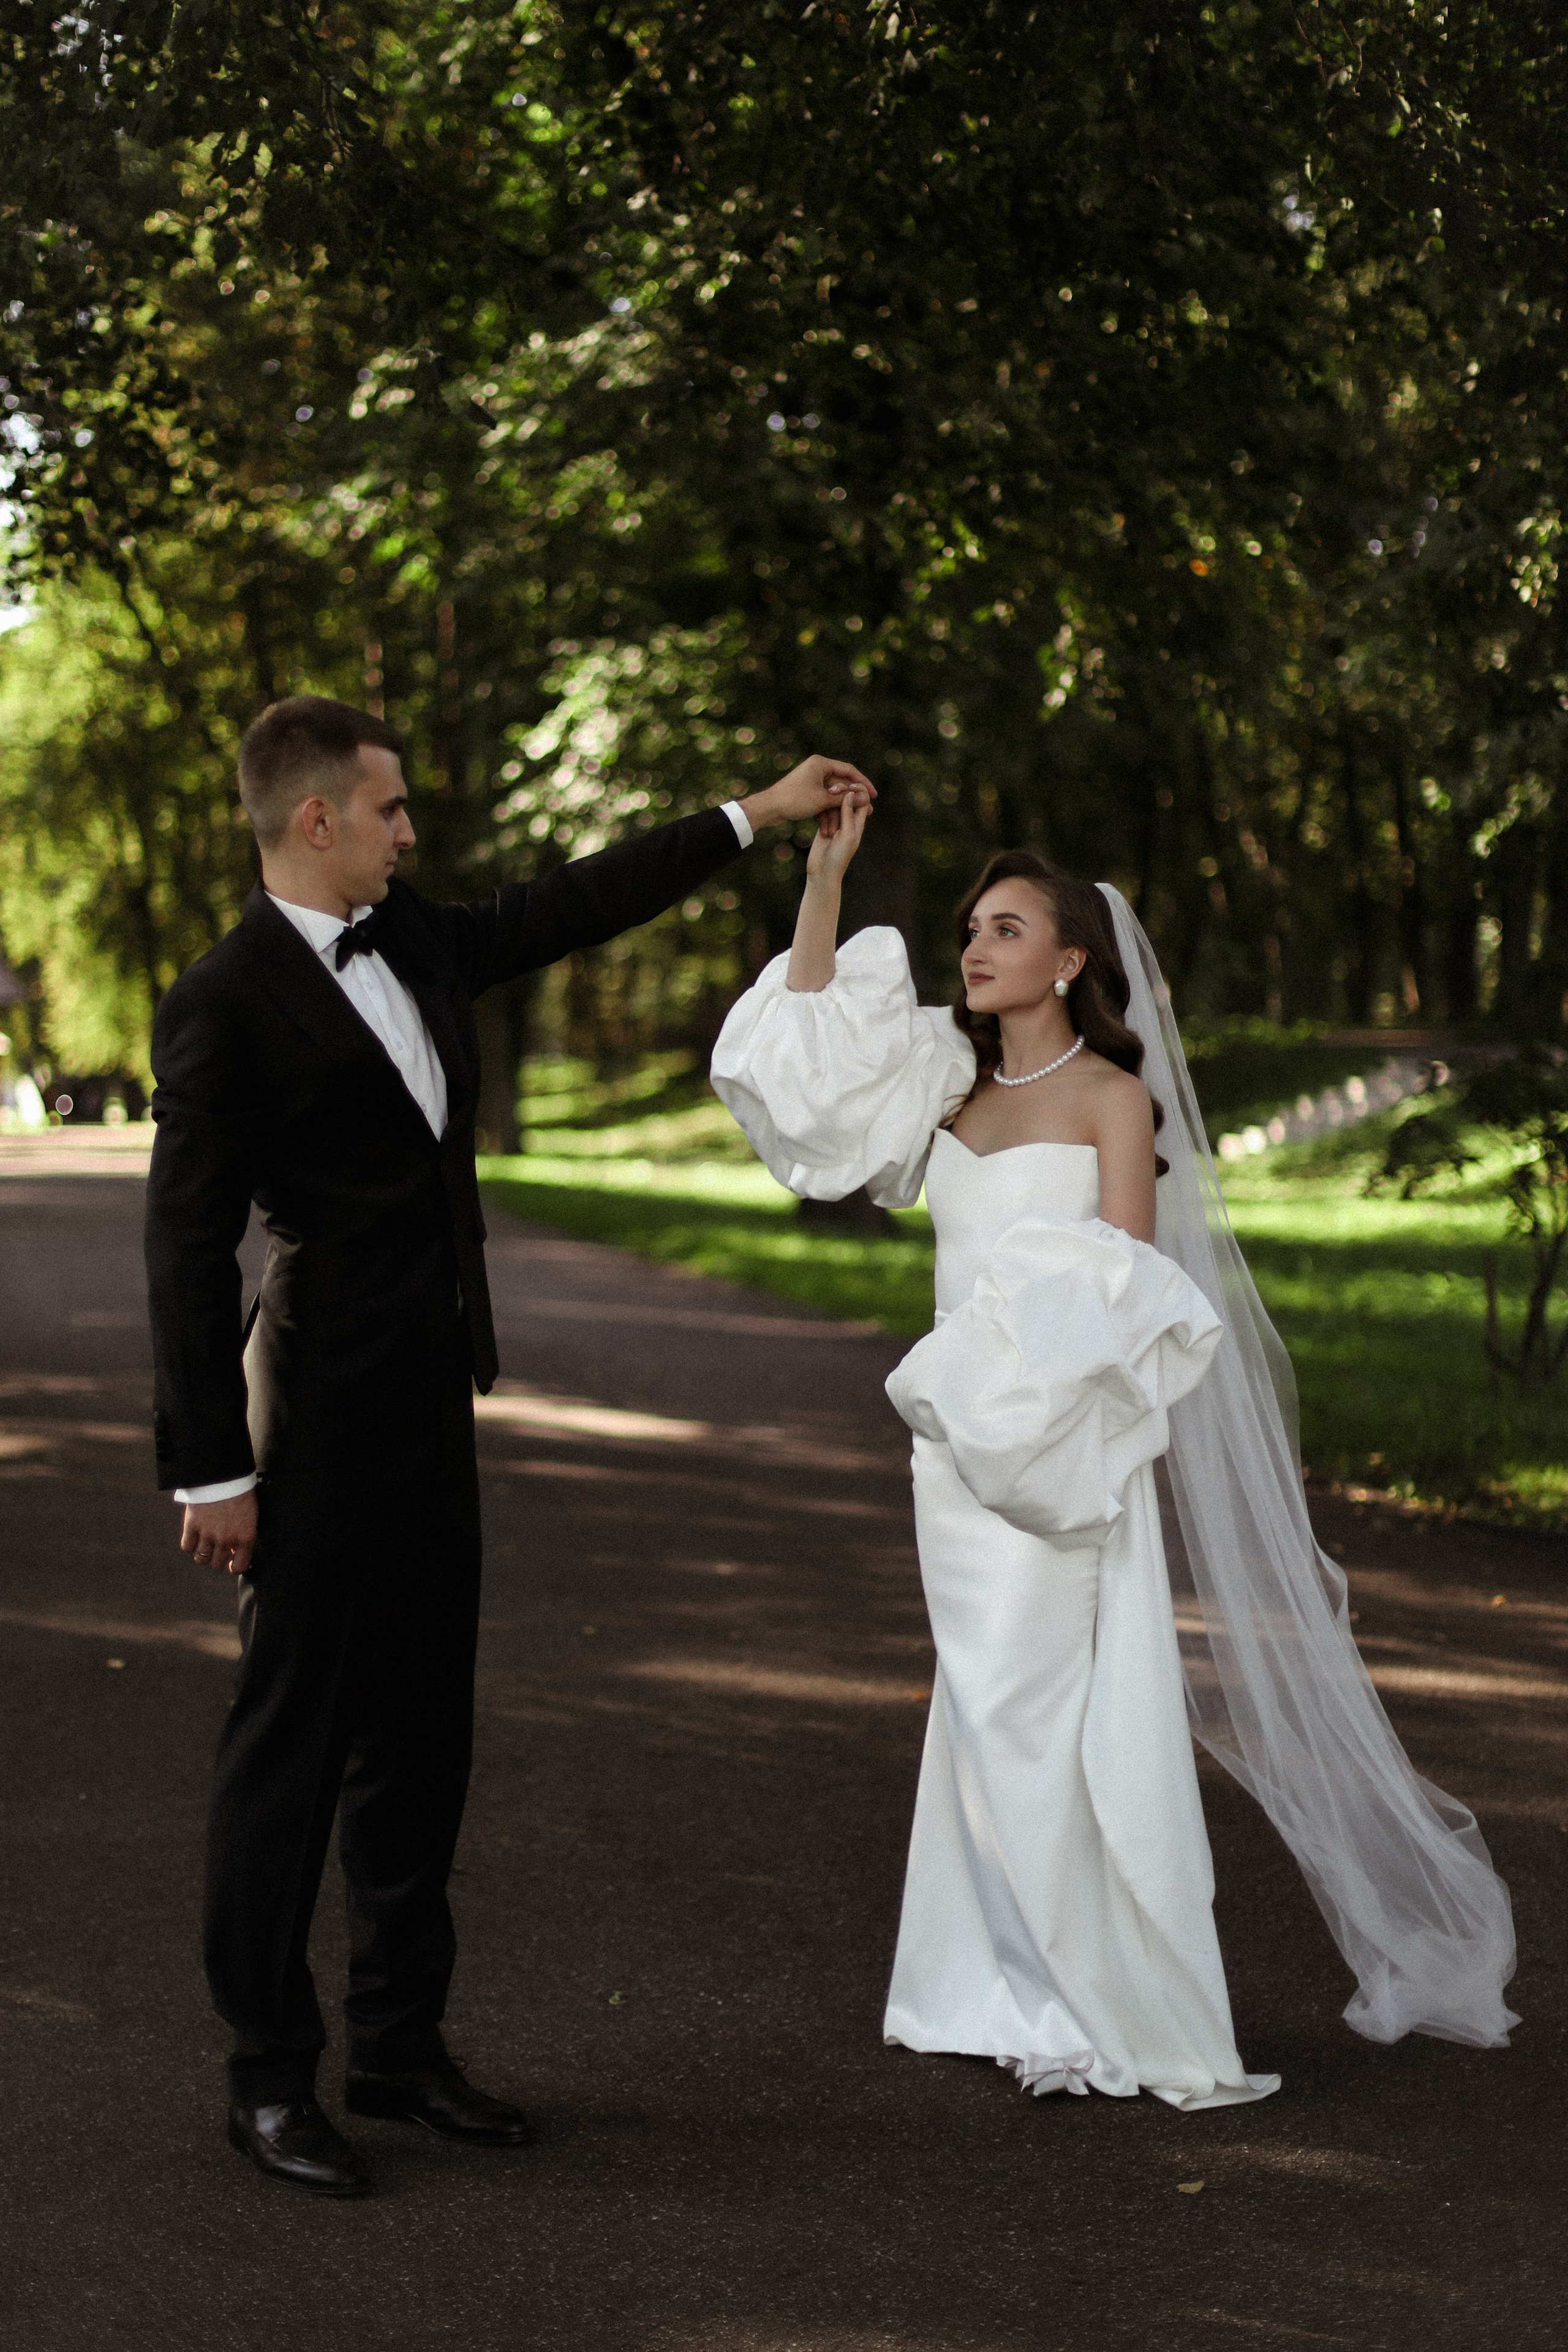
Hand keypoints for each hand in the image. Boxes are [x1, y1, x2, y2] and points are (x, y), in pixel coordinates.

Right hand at [180, 1490, 257, 1576]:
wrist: (224, 1474)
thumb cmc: (240, 1492)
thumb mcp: (250, 1515)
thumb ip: (242, 1535)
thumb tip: (233, 1552)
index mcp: (246, 1537)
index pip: (239, 1567)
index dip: (234, 1567)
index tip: (231, 1563)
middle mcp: (226, 1539)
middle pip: (217, 1564)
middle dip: (218, 1559)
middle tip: (217, 1549)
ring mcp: (208, 1534)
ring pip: (201, 1559)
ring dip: (203, 1553)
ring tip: (206, 1543)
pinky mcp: (192, 1525)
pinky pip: (187, 1546)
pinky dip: (189, 1544)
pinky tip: (194, 1536)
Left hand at [739, 754, 875, 830]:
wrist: (769, 808)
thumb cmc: (794, 800)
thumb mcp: (823, 800)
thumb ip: (844, 798)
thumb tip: (863, 798)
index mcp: (821, 763)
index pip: (849, 770)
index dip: (863, 783)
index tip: (874, 795)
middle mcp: (817, 769)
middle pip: (842, 784)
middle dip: (852, 800)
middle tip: (868, 811)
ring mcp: (812, 781)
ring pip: (832, 796)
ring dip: (838, 811)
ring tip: (849, 823)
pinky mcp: (807, 792)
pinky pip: (822, 801)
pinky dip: (826, 813)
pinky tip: (830, 827)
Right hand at [805, 790, 870, 886]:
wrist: (822, 872)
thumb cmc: (838, 857)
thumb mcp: (846, 834)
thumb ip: (848, 814)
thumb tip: (851, 793)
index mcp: (858, 823)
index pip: (863, 800)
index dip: (858, 790)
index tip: (848, 787)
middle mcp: (848, 821)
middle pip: (848, 799)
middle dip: (841, 792)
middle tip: (831, 789)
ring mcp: (835, 823)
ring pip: (834, 803)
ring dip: (829, 803)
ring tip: (824, 809)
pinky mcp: (823, 825)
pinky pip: (823, 811)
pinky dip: (821, 809)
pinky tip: (817, 812)